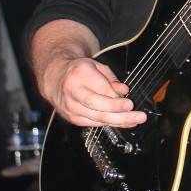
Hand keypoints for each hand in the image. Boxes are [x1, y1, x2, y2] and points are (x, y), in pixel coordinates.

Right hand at [30, 20, 147, 127]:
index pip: (100, 89)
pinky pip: (94, 123)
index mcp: (80, 73)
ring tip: (134, 121)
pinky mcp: (72, 118)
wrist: (55, 79)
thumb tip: (124, 90)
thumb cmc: (78, 71)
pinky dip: (110, 124)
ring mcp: (71, 106)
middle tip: (135, 115)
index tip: (129, 103)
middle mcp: (73, 91)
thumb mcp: (96, 66)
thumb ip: (111, 78)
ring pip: (96, 117)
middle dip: (118, 111)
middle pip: (97, 105)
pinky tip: (123, 123)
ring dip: (118, 121)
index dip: (115, 99)